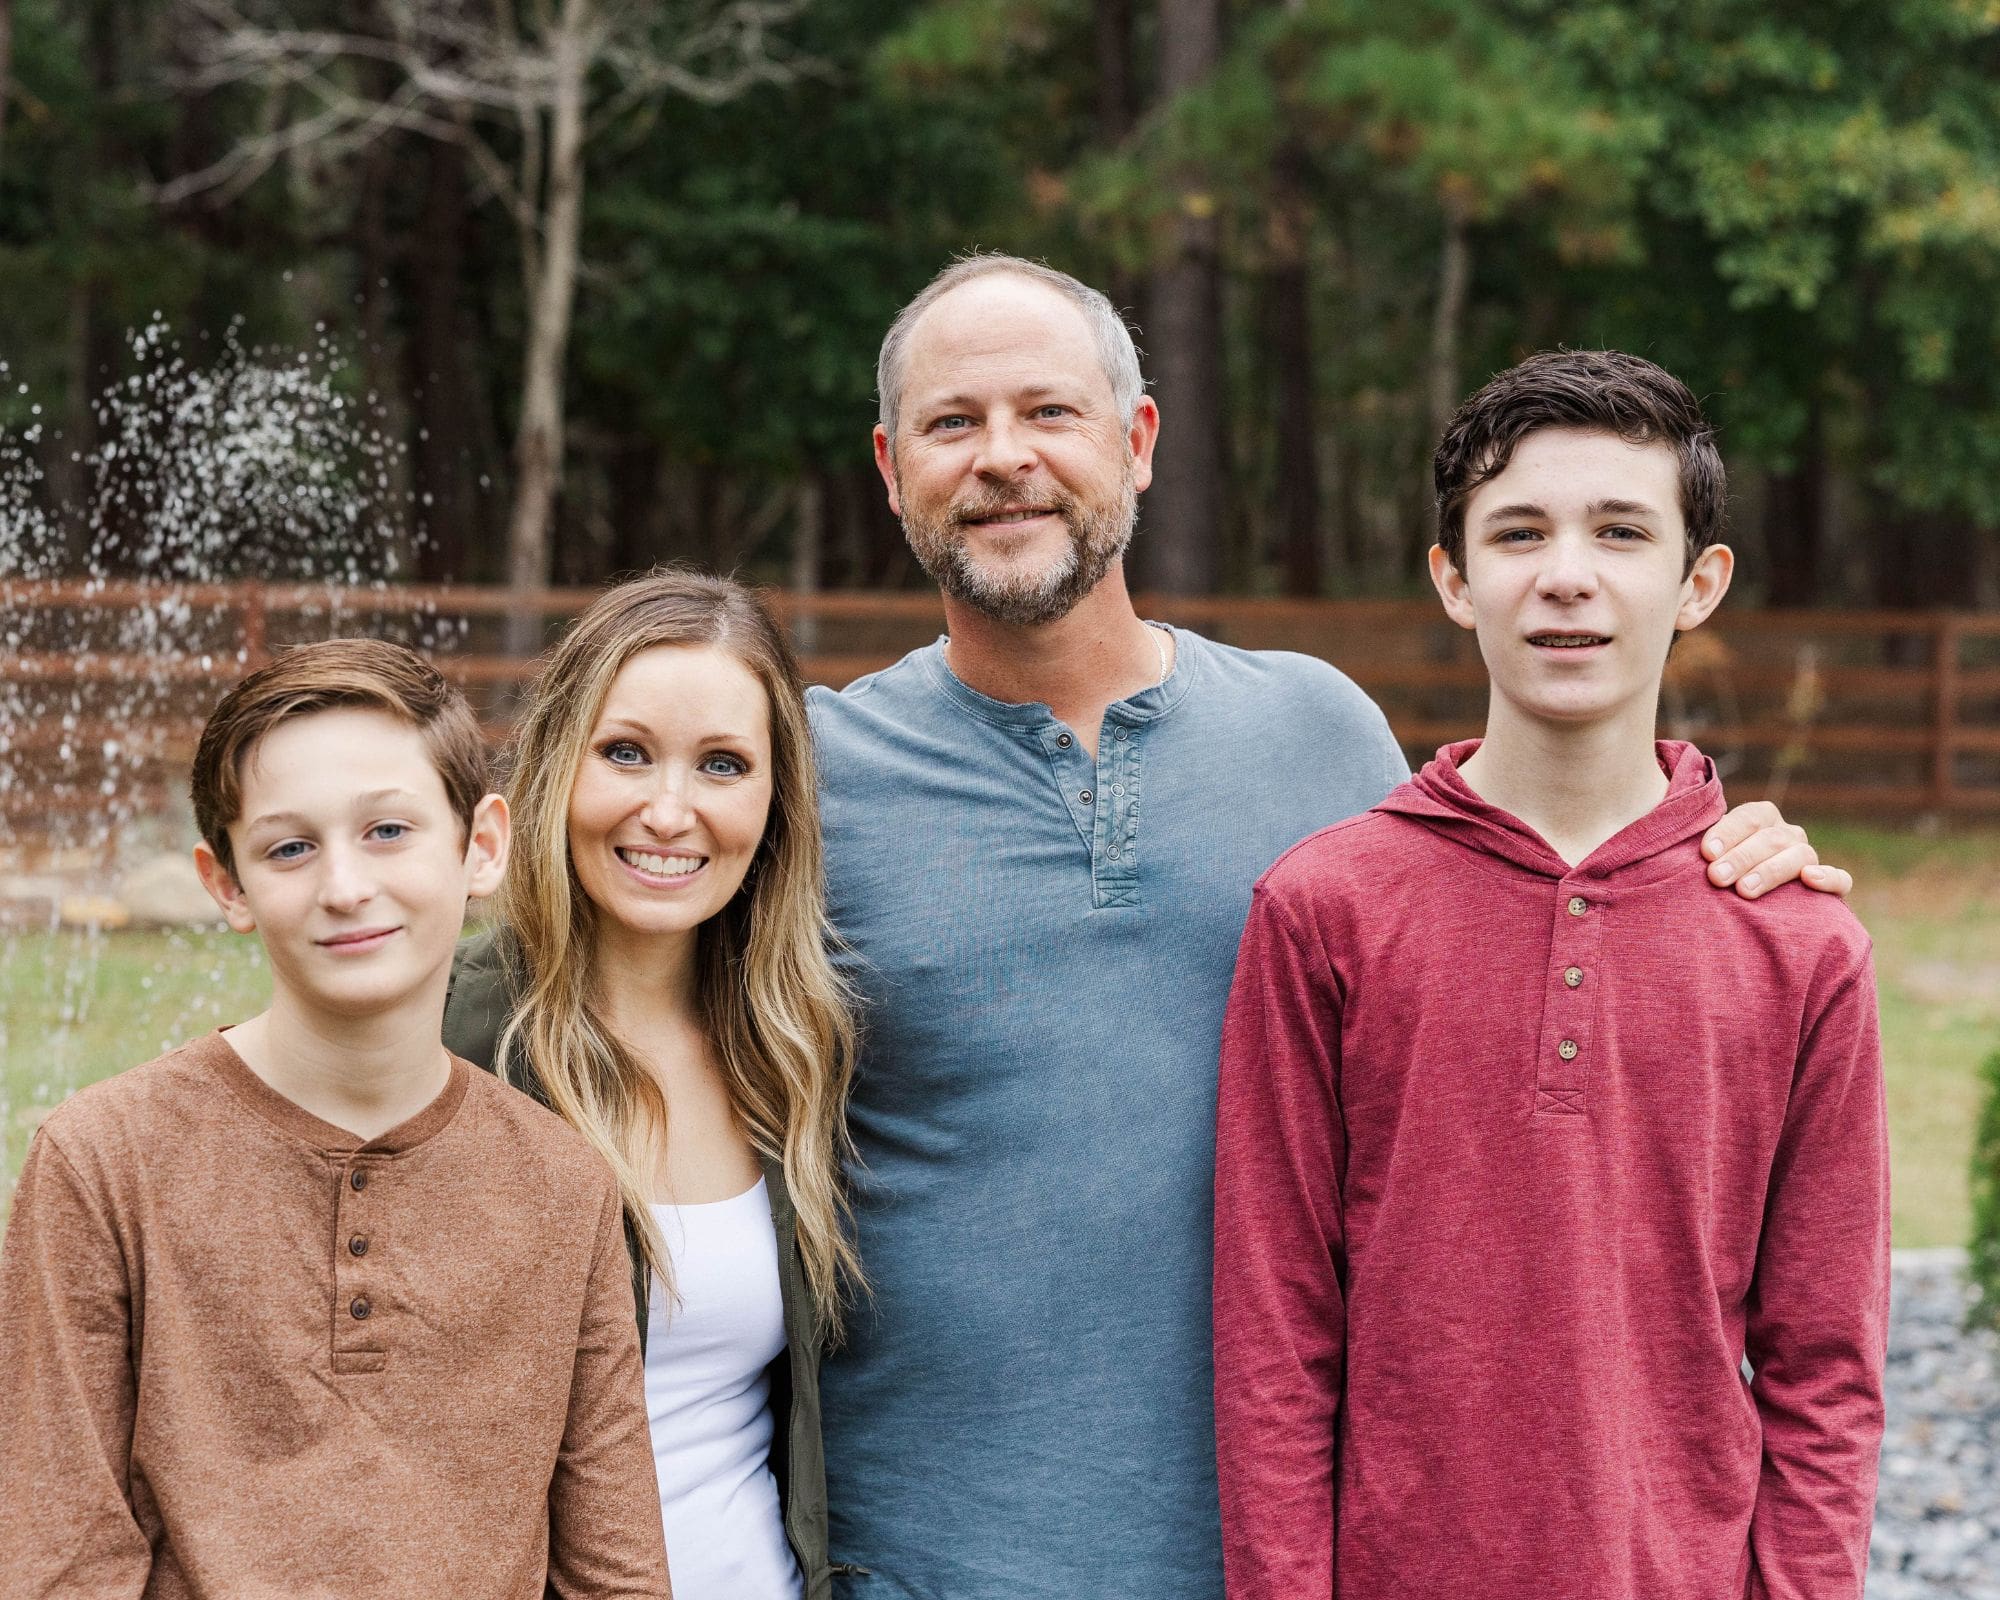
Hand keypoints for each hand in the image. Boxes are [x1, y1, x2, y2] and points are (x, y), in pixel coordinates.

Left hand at [1703, 802, 1851, 899]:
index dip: (1728, 832)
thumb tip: (1686, 846)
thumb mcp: (1708, 854)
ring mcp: (1808, 857)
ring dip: (1771, 871)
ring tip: (1744, 890)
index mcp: (1761, 818)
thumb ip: (1702, 846)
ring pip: (1799, 856)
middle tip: (1717, 876)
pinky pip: (1841, 879)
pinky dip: (1829, 878)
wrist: (1742, 900)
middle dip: (1741, 857)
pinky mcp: (1829, 885)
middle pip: (1770, 838)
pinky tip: (1810, 879)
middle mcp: (1787, 834)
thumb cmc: (1716, 871)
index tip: (1706, 853)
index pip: (1750, 816)